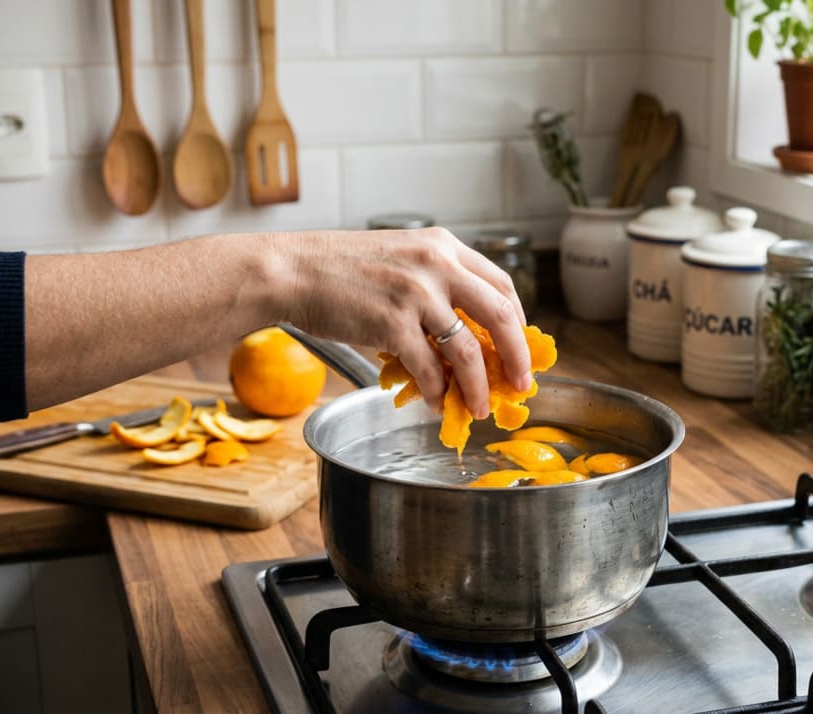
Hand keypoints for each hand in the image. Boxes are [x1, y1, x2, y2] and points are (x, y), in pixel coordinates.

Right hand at [267, 228, 531, 417]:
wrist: (290, 270)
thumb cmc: (338, 269)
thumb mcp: (398, 259)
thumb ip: (433, 287)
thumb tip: (461, 339)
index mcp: (443, 246)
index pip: (501, 283)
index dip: (518, 319)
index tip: (519, 345)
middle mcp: (437, 265)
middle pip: (501, 315)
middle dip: (517, 356)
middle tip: (521, 383)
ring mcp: (416, 294)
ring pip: (469, 352)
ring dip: (479, 387)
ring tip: (480, 407)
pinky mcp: (392, 324)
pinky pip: (429, 369)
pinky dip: (438, 392)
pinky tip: (437, 403)